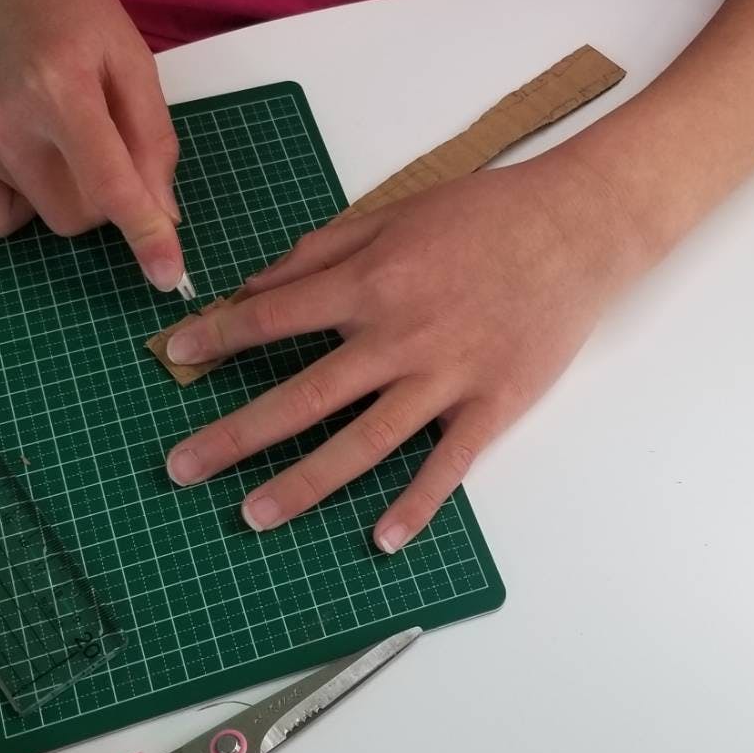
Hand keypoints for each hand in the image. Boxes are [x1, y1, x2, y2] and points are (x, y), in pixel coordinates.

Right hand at [0, 0, 186, 289]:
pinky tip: (27, 152)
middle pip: (78, 216)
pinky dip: (23, 200)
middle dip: (107, 198)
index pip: (110, 185)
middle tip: (104, 143)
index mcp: (61, 87)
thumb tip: (163, 211)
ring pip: (42, 218)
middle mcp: (6, 118)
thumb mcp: (128, 52)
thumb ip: (151, 135)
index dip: (146, 235)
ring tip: (60, 132)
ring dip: (68, 193)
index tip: (167, 275)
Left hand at [160, 155, 654, 551]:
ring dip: (304, 483)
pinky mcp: (492, 405)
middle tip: (182, 467)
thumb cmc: (487, 215)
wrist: (578, 228)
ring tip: (254, 515)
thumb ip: (324, 248)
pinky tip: (381, 540)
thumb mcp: (397, 213)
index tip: (175, 357)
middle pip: (303, 396)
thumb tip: (257, 282)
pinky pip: (447, 465)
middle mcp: (399, 337)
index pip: (275, 317)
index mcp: (371, 283)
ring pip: (363, 442)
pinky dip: (416, 505)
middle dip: (235, 434)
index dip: (219, 338)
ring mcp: (446, 378)